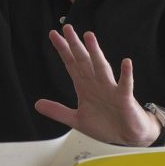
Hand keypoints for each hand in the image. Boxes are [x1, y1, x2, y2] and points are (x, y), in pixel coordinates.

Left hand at [34, 25, 157, 145]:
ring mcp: (111, 89)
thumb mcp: (76, 120)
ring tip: (89, 37)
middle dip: (75, 45)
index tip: (54, 35)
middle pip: (84, 61)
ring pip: (101, 67)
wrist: (127, 138)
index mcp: (85, 87)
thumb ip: (57, 111)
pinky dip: (126, 74)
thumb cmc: (105, 125)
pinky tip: (126, 62)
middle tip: (67, 28)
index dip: (63, 50)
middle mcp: (97, 84)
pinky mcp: (124, 98)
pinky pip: (125, 85)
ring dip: (95, 52)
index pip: (72, 64)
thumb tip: (37, 103)